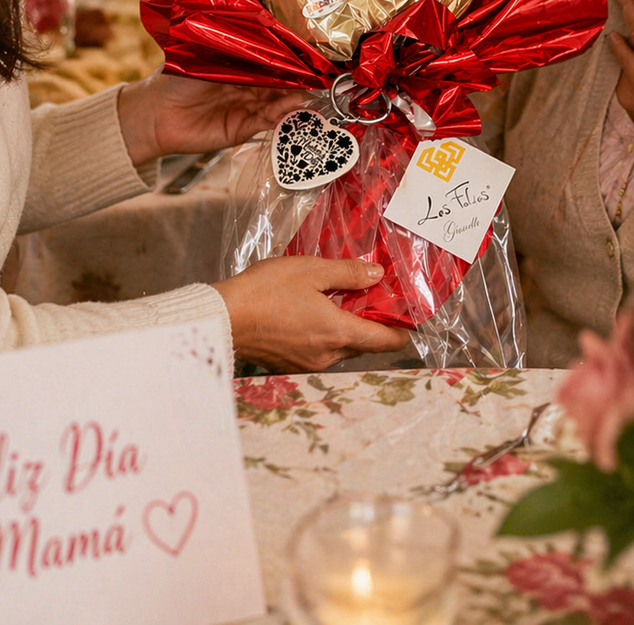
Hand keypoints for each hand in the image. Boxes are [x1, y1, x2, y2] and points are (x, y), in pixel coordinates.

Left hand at [117, 69, 305, 165]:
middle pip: (281, 82)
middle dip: (300, 80)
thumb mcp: (207, 58)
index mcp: (241, 65)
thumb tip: (268, 42)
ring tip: (309, 92)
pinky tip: (293, 108)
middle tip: (319, 75)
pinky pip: (268, 121)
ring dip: (295, 98)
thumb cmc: (175, 79)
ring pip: (279, 102)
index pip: (272, 61)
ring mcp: (248, 108)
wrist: (154, 114)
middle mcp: (249, 86)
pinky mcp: (244, 128)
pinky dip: (282, 115)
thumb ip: (237, 54)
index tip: (310, 55)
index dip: (290, 59)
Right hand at [213, 257, 409, 372]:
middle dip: (373, 325)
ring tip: (342, 302)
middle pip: (364, 345)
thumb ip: (348, 273)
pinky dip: (326, 335)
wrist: (223, 317)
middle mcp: (328, 355)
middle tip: (374, 299)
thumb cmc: (266, 290)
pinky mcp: (291, 364)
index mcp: (337, 332)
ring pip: (342, 348)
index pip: (385, 341)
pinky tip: (315, 314)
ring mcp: (308, 363)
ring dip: (347, 329)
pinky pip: (321, 351)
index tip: (410, 319)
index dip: (402, 331)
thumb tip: (377, 275)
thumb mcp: (311, 270)